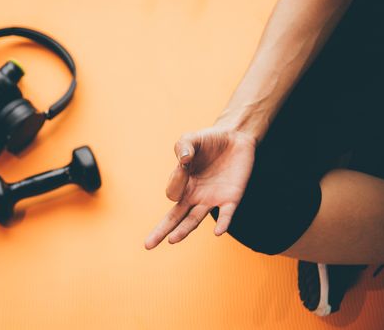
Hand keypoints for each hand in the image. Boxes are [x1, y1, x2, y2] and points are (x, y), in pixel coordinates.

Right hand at [145, 127, 256, 248]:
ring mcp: (212, 199)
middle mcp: (195, 196)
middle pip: (175, 218)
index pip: (172, 193)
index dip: (176, 182)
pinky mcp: (232, 198)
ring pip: (195, 220)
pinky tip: (218, 232)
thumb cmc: (209, 141)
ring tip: (172, 240)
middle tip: (148, 245)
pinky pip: (226, 214)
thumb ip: (183, 147)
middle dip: (161, 231)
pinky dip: (222, 223)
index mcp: (183, 184)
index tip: (185, 163)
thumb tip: (184, 161)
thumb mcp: (191, 139)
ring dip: (184, 230)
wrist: (236, 138)